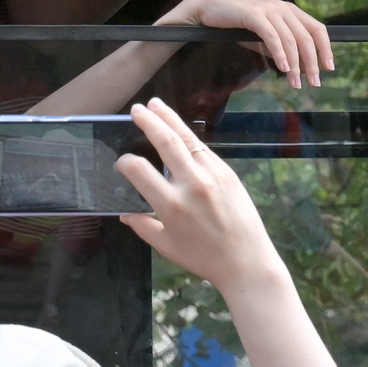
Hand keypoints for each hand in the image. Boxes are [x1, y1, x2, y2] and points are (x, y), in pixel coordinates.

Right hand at [116, 98, 285, 299]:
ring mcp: (213, 175)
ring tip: (155, 105)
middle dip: (149, 121)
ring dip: (170, 119)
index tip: (121, 163)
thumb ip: (143, 226)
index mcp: (171, 205)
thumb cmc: (204, 258)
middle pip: (166, 142)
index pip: (139, 170)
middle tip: (136, 109)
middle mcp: (192, 184)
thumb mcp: (166, 246)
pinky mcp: (228, 173)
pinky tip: (180, 131)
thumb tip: (125, 214)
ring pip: (188, 139)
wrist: (247, 261)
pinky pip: (204, 149)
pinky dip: (189, 138)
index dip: (125, 163)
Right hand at [158, 0, 331, 89]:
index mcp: (290, 11)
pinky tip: (284, 68)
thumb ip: (280, 48)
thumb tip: (294, 67)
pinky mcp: (255, 15)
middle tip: (314, 83)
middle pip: (307, 37)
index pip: (317, 29)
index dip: (325, 49)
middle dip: (313, 63)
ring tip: (296, 83)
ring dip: (296, 65)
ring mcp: (270, 10)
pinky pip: (272, 36)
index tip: (329, 68)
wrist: (210, 8)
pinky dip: (280, 53)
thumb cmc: (238, 23)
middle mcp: (284, 8)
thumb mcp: (264, 38)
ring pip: (291, 40)